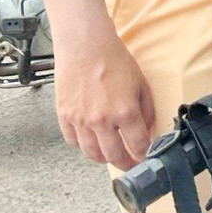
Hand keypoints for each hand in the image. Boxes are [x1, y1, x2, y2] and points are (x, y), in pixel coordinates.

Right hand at [54, 25, 155, 169]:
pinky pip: (73, 142)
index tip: (147, 158)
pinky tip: (91, 142)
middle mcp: (102, 121)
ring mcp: (80, 121)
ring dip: (104, 159)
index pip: (138, 145)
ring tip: (112, 157)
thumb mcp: (141, 84)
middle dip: (126, 164)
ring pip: (92, 154)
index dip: (145, 155)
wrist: (85, 46)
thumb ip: (146, 110)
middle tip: (132, 166)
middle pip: (115, 156)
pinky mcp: (64, 116)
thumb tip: (147, 129)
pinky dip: (83, 146)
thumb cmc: (114, 60)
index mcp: (125, 112)